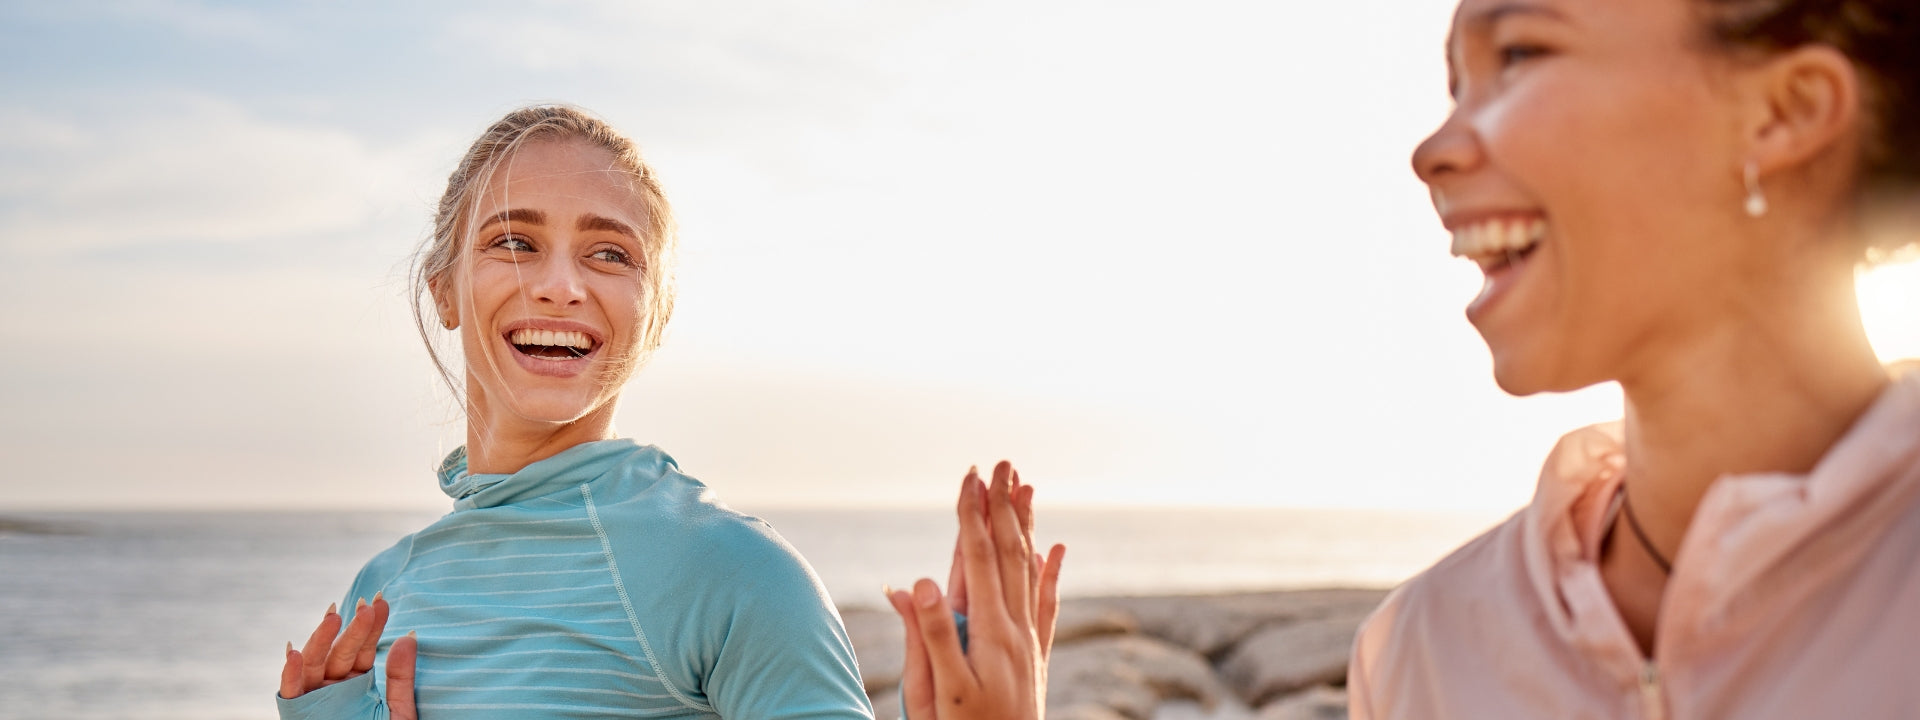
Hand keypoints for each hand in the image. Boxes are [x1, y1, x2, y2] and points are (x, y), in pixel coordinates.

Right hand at [278, 594, 417, 719]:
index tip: (383, 602)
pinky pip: (290, 693)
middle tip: (367, 605)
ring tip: (334, 615)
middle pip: (341, 652)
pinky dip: (290, 673)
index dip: (372, 626)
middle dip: (353, 628)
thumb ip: (401, 678)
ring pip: (315, 664)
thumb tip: (409, 634)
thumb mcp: (399, 712)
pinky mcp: (298, 715)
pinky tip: (294, 651)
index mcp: (356, 682)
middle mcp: (333, 687)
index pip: (363, 649)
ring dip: (322, 639)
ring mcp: (314, 699)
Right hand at [889, 461, 1066, 719]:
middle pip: (1008, 555)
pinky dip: (1052, 573)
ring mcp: (1028, 645)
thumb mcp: (933, 694)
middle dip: (1002, 506)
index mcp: (986, 635)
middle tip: (1001, 462)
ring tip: (1026, 487)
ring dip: (1025, 526)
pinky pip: (1048, 606)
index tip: (970, 477)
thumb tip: (916, 582)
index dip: (972, 515)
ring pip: (1030, 571)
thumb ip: (928, 637)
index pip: (976, 560)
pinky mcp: (1036, 659)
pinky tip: (1057, 547)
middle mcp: (1014, 632)